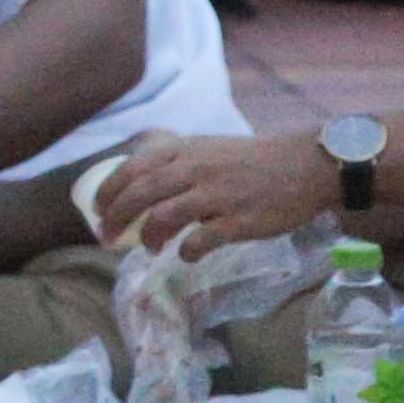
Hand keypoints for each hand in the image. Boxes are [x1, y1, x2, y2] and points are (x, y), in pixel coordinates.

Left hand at [90, 128, 339, 256]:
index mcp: (186, 150)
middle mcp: (196, 169)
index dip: (108, 191)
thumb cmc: (255, 160)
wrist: (305, 166)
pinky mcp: (238, 221)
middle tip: (106, 237)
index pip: (133, 167)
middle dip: (115, 218)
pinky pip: (200, 241)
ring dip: (147, 237)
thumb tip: (141, 179)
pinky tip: (188, 256)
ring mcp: (217, 195)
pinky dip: (187, 253)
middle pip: (140, 194)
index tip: (98, 209)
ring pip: (163, 217)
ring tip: (148, 248)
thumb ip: (177, 159)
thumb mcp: (209, 146)